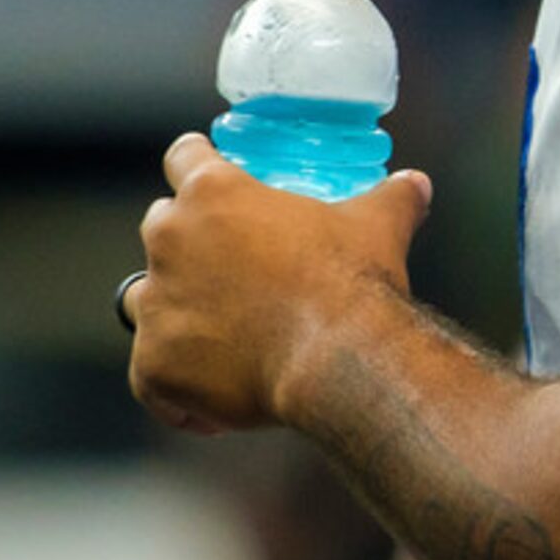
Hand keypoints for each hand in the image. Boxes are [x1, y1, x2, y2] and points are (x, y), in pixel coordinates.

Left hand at [124, 133, 431, 432]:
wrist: (340, 360)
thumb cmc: (354, 282)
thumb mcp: (380, 224)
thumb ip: (393, 198)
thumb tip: (416, 185)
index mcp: (213, 194)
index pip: (183, 157)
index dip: (197, 166)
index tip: (211, 180)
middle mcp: (170, 242)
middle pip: (159, 227)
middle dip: (185, 244)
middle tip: (230, 268)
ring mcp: (156, 307)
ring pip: (144, 301)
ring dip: (171, 312)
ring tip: (217, 334)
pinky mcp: (153, 368)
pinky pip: (151, 378)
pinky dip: (176, 388)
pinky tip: (213, 401)